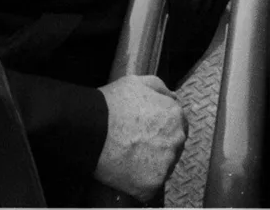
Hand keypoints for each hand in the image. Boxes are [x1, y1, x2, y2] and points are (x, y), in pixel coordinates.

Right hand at [93, 75, 185, 201]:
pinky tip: (126, 172)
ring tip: (130, 158)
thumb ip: (161, 90)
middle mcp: (176, 140)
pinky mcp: (151, 184)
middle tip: (137, 146)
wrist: (90, 129)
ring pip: (163, 167)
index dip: (163, 129)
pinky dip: (140, 183)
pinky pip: (150, 186)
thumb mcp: (139, 82)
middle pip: (173, 147)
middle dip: (159, 147)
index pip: (179, 126)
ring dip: (151, 165)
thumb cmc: (112, 105)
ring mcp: (165, 164)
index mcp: (175, 115)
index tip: (149, 133)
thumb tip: (173, 99)